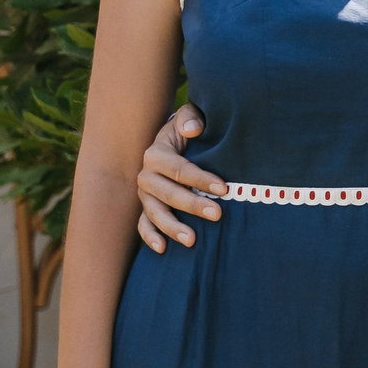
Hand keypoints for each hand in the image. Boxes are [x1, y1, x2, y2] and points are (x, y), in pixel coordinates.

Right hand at [135, 104, 224, 251]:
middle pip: (168, 194)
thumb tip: (193, 129)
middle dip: (192, 205)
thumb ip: (192, 118)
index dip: (200, 179)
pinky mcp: (147, 207)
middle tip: (217, 214)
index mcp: (156, 154)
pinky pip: (143, 224)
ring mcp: (145, 194)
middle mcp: (146, 175)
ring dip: (172, 227)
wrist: (175, 142)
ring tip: (192, 240)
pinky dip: (150, 236)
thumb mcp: (190, 118)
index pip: (179, 169)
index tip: (223, 188)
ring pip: (155, 213)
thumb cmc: (189, 130)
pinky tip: (163, 249)